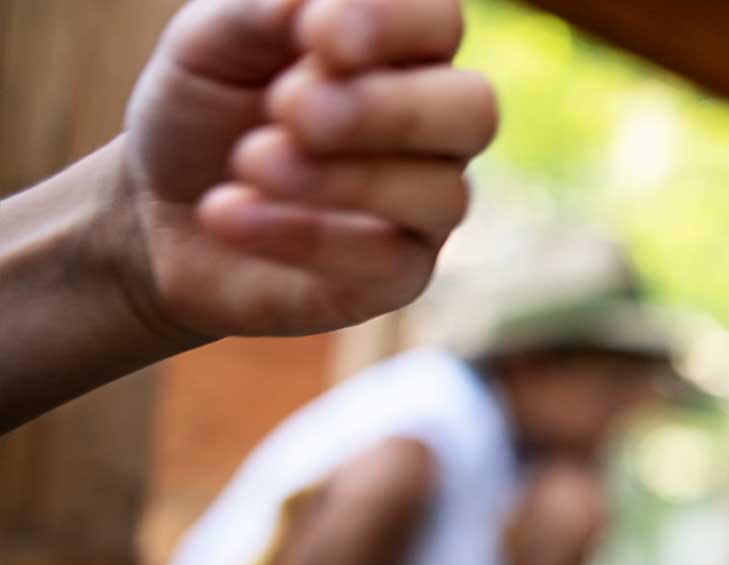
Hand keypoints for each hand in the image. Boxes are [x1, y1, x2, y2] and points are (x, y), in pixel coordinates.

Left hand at [118, 0, 495, 340]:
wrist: (157, 216)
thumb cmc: (202, 111)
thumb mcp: (208, 44)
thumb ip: (258, 11)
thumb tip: (308, 1)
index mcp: (400, 50)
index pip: (439, 21)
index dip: (394, 21)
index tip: (316, 31)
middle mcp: (433, 127)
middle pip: (474, 111)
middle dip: (389, 109)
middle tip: (290, 108)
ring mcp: (425, 206)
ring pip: (441, 193)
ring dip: (339, 177)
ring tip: (247, 163)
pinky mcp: (400, 276)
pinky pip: (386, 261)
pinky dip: (302, 234)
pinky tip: (226, 213)